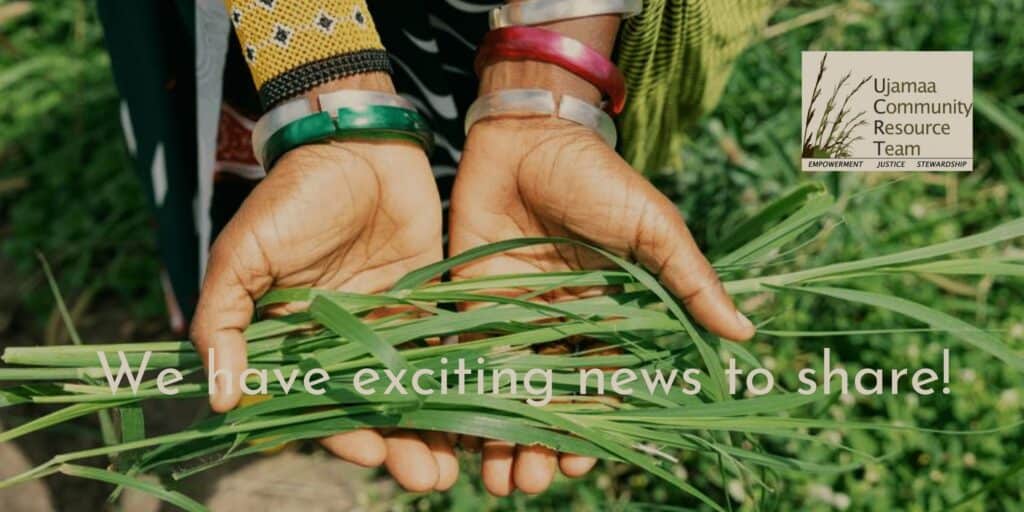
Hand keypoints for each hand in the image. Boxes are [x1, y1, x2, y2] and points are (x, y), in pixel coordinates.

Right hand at [190, 139, 457, 490]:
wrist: (357, 143)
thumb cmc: (293, 197)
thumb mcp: (243, 256)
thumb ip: (224, 323)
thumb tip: (221, 398)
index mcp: (295, 340)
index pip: (317, 402)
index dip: (343, 432)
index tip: (371, 454)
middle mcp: (342, 341)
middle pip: (374, 408)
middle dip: (400, 446)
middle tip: (428, 479)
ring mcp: (388, 324)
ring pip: (413, 390)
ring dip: (434, 428)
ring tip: (455, 464)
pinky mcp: (428, 302)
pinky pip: (445, 350)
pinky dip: (461, 382)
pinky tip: (483, 412)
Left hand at [448, 117, 755, 494]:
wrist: (528, 133)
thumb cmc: (597, 176)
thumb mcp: (652, 228)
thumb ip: (688, 281)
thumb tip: (744, 335)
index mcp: (610, 316)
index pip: (605, 385)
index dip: (596, 425)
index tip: (583, 462)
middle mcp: (562, 325)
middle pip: (553, 398)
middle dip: (542, 443)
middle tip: (529, 484)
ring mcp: (515, 316)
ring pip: (510, 389)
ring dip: (502, 434)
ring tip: (496, 479)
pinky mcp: (470, 301)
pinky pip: (466, 357)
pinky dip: (461, 397)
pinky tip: (456, 433)